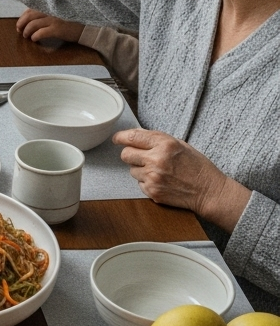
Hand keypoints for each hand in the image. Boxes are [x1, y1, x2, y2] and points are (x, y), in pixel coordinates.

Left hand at [16, 8, 84, 44]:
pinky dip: (35, 36)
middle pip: (29, 16)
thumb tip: (31, 18)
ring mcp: (54, 19)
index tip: (20, 23)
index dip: (23, 17)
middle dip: (21, 24)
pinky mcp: (58, 28)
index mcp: (50, 5)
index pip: (31, 9)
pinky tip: (35, 39)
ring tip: (26, 36)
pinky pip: (41, 33)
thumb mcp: (59, 12)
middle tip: (19, 31)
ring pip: (33, 24)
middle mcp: (51, 10)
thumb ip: (47, 12)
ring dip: (27, 31)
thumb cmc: (74, 20)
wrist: (89, 27)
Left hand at [112, 128, 250, 227]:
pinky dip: (146, 182)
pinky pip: (139, 183)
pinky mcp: (152, 191)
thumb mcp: (180, 145)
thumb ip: (156, 139)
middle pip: (125, 154)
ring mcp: (153, 177)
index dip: (120, 137)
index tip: (117, 138)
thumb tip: (135, 135)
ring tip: (159, 171)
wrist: (209, 191)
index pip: (131, 137)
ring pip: (131, 170)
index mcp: (164, 144)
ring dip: (140, 169)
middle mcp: (156, 159)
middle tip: (141, 157)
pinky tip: (162, 181)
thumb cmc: (197, 166)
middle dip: (130, 154)